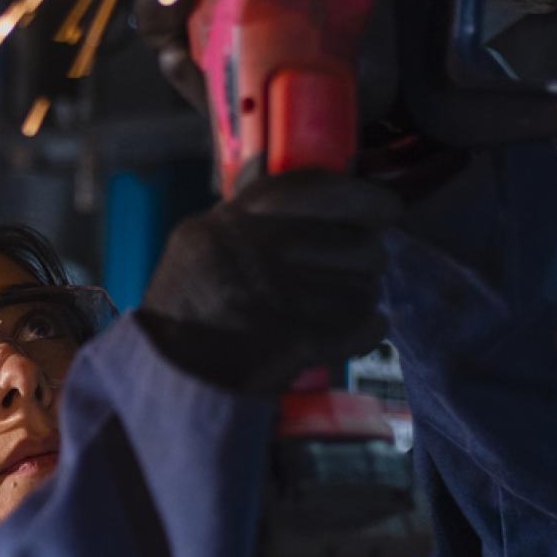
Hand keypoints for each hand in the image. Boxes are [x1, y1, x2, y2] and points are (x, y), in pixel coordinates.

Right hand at [139, 170, 399, 393]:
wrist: (169, 377)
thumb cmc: (190, 310)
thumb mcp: (204, 245)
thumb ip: (251, 217)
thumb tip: (299, 179)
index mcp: (230, 222)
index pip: (313, 189)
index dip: (361, 197)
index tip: (386, 209)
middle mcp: (253, 249)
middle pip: (352, 243)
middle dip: (366, 260)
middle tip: (360, 271)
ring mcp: (273, 295)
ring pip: (360, 288)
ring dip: (361, 299)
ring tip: (343, 307)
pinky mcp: (293, 338)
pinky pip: (360, 326)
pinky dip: (367, 330)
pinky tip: (362, 330)